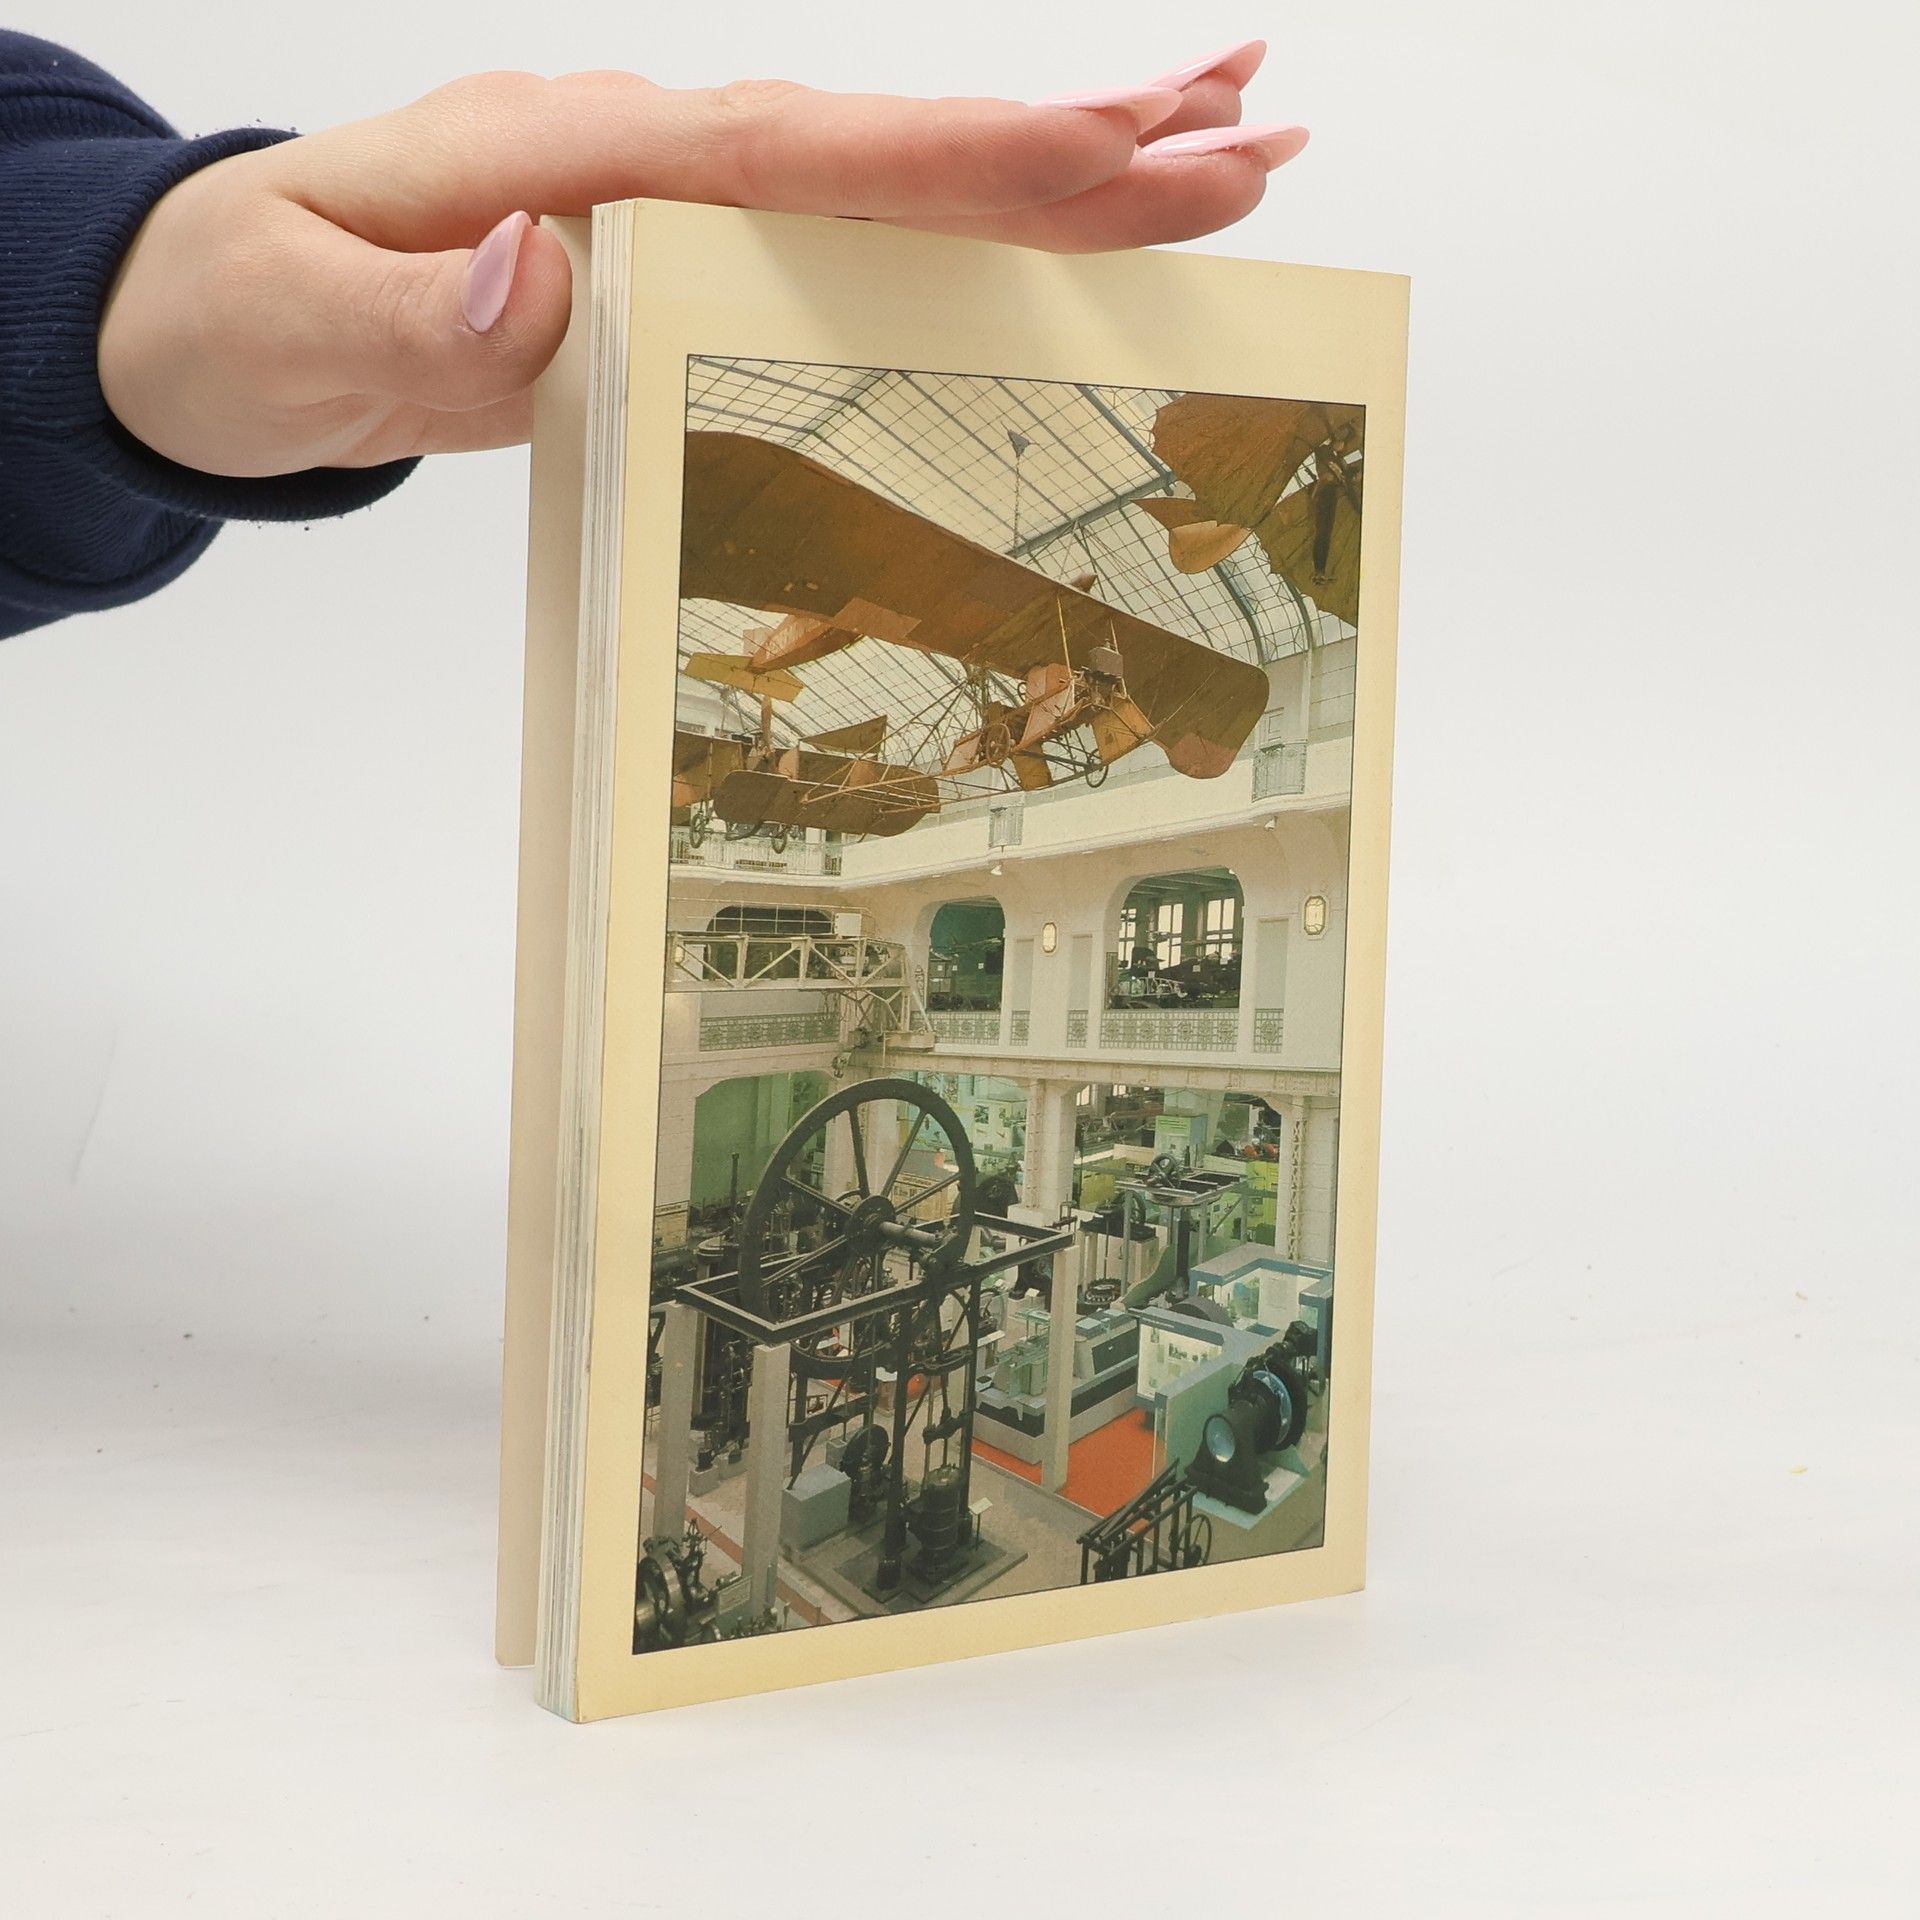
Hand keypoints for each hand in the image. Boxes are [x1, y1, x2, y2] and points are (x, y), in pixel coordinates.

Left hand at [96, 43, 1304, 477]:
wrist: (203, 313)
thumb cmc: (238, 315)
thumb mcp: (297, 329)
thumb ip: (427, 324)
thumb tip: (558, 268)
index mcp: (583, 161)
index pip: (812, 155)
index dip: (974, 156)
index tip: (1129, 148)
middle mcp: (649, 158)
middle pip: (894, 144)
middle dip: (1078, 141)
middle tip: (1256, 129)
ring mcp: (669, 197)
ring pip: (890, 174)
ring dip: (1054, 165)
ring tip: (1208, 153)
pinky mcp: (673, 246)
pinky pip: (846, 230)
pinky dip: (960, 219)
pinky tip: (1039, 223)